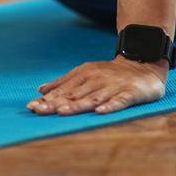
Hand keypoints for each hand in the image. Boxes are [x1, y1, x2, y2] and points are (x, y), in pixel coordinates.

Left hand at [28, 57, 167, 115]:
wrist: (143, 64)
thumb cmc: (110, 74)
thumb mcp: (86, 73)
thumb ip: (64, 82)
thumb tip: (40, 90)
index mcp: (84, 76)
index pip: (63, 90)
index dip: (48, 100)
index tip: (32, 107)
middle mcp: (97, 81)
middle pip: (74, 95)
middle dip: (56, 104)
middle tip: (39, 111)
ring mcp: (113, 87)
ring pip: (93, 98)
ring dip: (77, 105)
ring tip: (62, 112)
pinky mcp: (130, 93)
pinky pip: (119, 101)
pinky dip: (110, 106)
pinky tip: (100, 112)